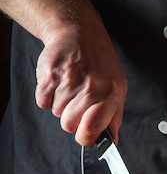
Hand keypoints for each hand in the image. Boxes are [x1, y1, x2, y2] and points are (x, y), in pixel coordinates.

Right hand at [0, 0, 127, 145]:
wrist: (79, 32)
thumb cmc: (100, 62)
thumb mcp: (117, 86)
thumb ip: (114, 116)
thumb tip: (112, 141)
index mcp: (111, 93)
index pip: (93, 129)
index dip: (86, 136)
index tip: (84, 132)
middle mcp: (92, 87)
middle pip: (69, 126)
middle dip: (71, 118)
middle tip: (77, 101)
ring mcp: (70, 79)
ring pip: (56, 113)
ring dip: (60, 104)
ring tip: (70, 85)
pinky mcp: (50, 74)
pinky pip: (42, 102)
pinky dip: (47, 96)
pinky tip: (58, 82)